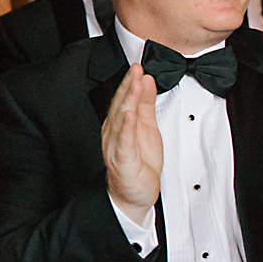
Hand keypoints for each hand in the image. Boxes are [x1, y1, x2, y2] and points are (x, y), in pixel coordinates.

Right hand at [102, 64, 161, 221]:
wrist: (133, 194)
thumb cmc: (138, 163)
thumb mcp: (148, 127)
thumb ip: (146, 104)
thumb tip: (147, 81)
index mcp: (119, 124)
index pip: (123, 99)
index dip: (130, 82)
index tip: (138, 67)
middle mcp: (114, 133)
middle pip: (120, 106)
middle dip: (129, 87)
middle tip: (136, 69)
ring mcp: (116, 147)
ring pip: (121, 121)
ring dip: (128, 101)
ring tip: (135, 85)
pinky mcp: (122, 161)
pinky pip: (124, 143)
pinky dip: (126, 128)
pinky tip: (129, 116)